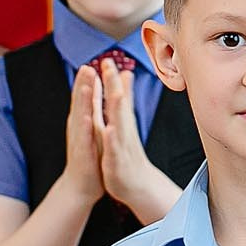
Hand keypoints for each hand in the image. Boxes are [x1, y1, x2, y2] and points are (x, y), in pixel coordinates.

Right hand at [60, 64, 106, 200]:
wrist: (81, 185)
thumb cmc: (88, 156)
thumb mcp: (91, 128)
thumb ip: (92, 107)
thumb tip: (93, 88)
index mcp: (82, 121)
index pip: (83, 98)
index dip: (85, 81)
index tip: (90, 63)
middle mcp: (78, 128)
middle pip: (79, 104)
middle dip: (82, 86)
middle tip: (86, 67)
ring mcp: (79, 140)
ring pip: (80, 118)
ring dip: (81, 103)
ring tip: (85, 88)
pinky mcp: (82, 153)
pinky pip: (84, 139)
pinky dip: (85, 128)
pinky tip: (87, 119)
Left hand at [96, 57, 173, 209]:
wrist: (138, 185)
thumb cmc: (129, 153)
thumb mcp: (126, 124)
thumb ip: (125, 100)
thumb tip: (126, 77)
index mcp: (122, 123)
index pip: (117, 97)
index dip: (112, 79)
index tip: (107, 60)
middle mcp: (123, 131)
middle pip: (119, 106)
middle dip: (115, 87)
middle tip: (111, 68)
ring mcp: (121, 146)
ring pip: (119, 125)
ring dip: (117, 110)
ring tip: (114, 94)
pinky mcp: (117, 161)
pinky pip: (114, 149)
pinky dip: (111, 140)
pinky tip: (107, 130)